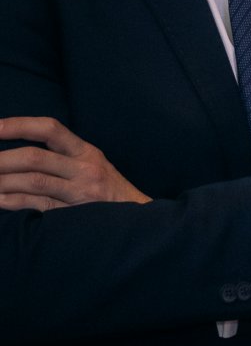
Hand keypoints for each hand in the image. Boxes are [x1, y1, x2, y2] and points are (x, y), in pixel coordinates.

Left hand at [0, 117, 149, 209]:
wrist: (141, 220)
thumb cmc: (109, 192)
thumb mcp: (93, 165)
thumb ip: (63, 157)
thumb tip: (17, 155)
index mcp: (86, 151)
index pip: (50, 128)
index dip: (18, 125)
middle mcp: (85, 168)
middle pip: (35, 157)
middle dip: (1, 159)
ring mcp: (81, 192)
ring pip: (33, 181)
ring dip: (1, 182)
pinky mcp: (75, 214)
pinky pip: (38, 205)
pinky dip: (13, 202)